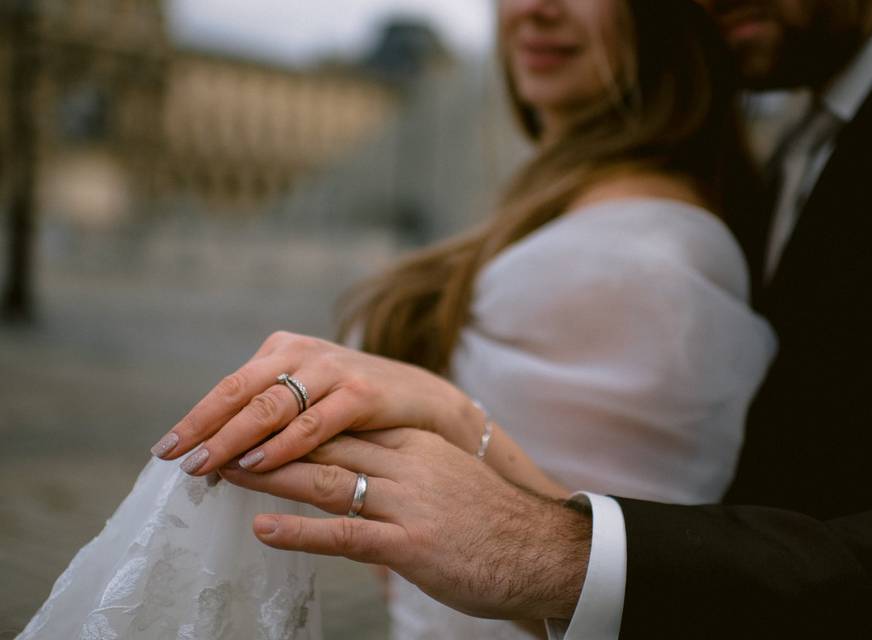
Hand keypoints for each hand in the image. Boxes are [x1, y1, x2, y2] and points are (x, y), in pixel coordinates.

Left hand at [150, 331, 483, 475]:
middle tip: (175, 458)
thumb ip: (269, 411)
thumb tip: (212, 444)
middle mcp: (303, 353)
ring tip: (206, 466)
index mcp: (284, 350)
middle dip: (204, 427)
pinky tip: (257, 464)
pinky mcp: (362, 393)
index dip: (196, 418)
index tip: (165, 449)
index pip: (229, 386)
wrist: (425, 401)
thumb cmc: (359, 407)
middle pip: (241, 391)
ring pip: (271, 406)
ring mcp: (333, 370)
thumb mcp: (310, 399)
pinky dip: (283, 445)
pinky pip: (313, 423)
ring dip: (235, 438)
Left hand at [219, 429, 591, 620]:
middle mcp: (408, 464)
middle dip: (267, 440)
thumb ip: (403, 467)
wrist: (543, 552)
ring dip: (270, 476)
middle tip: (219, 440)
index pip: (342, 424)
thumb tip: (360, 467)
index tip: (250, 421)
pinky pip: (348, 534)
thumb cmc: (492, 522)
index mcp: (415, 445)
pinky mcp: (412, 543)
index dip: (290, 422)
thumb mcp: (445, 478)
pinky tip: (264, 528)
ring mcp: (409, 502)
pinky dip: (302, 531)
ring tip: (223, 472)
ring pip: (328, 480)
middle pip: (325, 444)